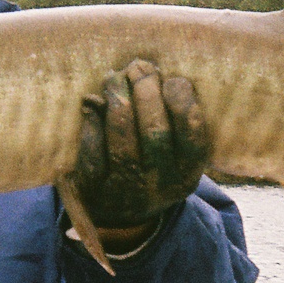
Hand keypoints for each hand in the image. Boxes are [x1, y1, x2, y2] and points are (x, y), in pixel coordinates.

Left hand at [74, 60, 210, 241]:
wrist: (120, 215)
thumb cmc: (151, 168)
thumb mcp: (173, 154)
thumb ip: (171, 119)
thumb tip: (144, 71)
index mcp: (187, 175)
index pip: (192, 135)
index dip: (182, 101)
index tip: (172, 79)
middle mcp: (159, 186)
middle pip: (155, 132)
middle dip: (146, 91)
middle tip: (138, 66)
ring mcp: (126, 191)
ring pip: (122, 140)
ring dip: (117, 100)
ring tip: (114, 77)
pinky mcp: (94, 191)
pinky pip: (92, 153)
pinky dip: (91, 124)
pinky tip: (91, 103)